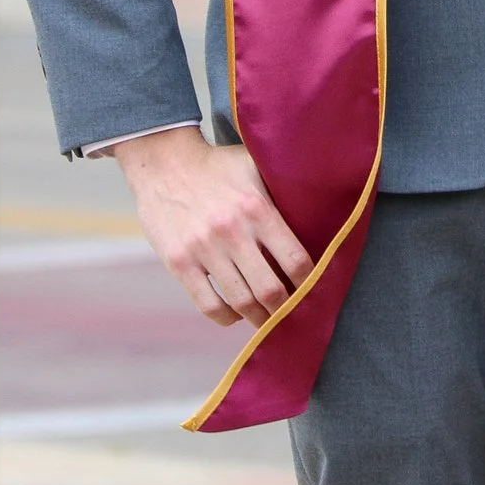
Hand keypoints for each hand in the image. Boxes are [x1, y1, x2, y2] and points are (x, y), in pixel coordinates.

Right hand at [115, 125, 313, 328]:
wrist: (164, 163)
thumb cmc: (217, 167)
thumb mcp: (255, 167)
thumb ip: (283, 192)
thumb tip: (320, 213)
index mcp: (257, 208)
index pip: (296, 260)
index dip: (310, 283)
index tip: (312, 291)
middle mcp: (232, 230)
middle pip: (271, 289)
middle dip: (286, 310)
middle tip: (292, 315)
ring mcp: (203, 248)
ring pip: (241, 302)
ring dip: (259, 318)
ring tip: (266, 320)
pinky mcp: (178, 262)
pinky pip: (208, 305)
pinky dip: (226, 318)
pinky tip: (234, 315)